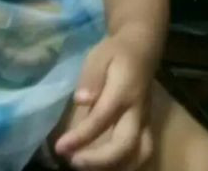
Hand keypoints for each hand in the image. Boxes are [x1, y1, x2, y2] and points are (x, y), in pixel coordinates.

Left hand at [55, 35, 153, 169]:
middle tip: (73, 162)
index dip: (80, 136)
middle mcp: (137, 111)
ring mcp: (145, 121)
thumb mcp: (99, 55)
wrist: (142, 48)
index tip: (60, 147)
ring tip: (87, 166)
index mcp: (123, 92)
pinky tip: (104, 165)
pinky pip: (142, 152)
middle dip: (99, 159)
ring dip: (115, 166)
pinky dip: (125, 164)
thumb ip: (91, 77)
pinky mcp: (147, 126)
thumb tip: (80, 100)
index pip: (101, 119)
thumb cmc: (116, 52)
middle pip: (124, 145)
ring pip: (139, 154)